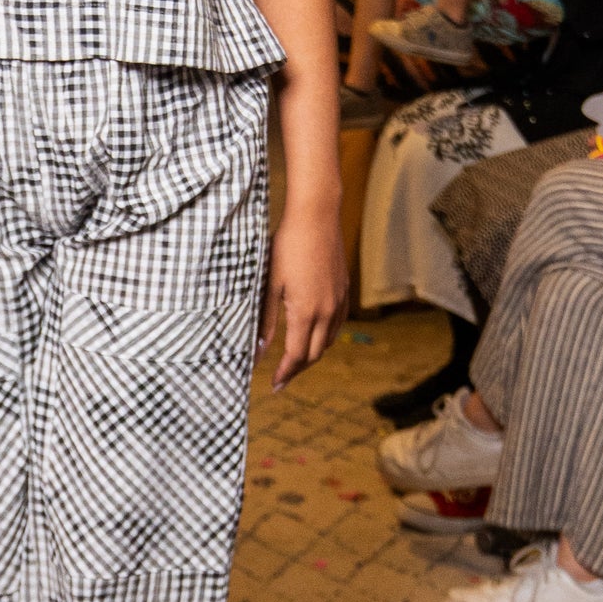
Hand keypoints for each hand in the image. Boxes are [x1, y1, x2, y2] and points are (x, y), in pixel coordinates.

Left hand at [258, 201, 346, 391]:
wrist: (317, 216)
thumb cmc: (287, 246)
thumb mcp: (269, 284)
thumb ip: (266, 320)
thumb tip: (258, 351)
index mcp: (306, 312)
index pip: (296, 356)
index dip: (285, 373)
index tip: (274, 384)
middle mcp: (327, 311)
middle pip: (314, 354)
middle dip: (297, 369)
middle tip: (281, 378)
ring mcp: (339, 302)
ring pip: (328, 341)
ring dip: (311, 355)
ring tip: (294, 361)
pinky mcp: (344, 291)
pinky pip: (337, 325)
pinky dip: (324, 338)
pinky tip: (312, 335)